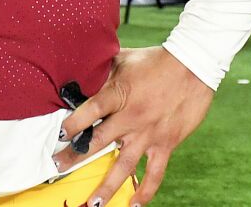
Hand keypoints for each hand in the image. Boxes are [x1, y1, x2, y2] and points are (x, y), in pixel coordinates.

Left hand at [57, 47, 213, 206]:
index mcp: (118, 94)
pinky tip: (135, 204)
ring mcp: (148, 134)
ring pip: (123, 165)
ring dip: (107, 187)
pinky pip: (155, 173)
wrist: (192, 66)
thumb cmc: (155, 60)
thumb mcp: (122, 59)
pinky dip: (145, 191)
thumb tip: (81, 76)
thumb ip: (102, 71)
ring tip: (93, 204)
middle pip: (98, 141)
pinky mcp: (166, 144)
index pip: (89, 112)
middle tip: (57, 169)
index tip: (59, 136)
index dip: (72, 124)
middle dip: (75, 157)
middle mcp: (131, 117)